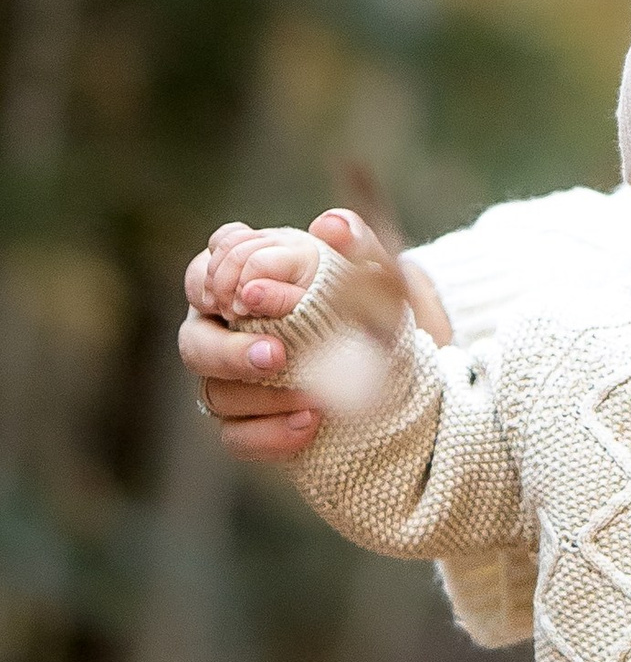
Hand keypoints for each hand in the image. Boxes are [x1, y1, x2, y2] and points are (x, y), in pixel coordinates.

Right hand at [181, 209, 450, 460]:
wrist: (404, 363)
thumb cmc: (377, 303)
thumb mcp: (377, 271)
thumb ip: (357, 244)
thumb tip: (333, 224)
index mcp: (242, 281)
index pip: (203, 273)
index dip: (211, 283)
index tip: (242, 295)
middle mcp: (226, 329)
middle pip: (194, 342)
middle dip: (230, 352)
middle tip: (276, 357)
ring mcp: (232, 380)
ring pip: (214, 393)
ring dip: (261, 396)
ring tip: (313, 398)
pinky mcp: (250, 422)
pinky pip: (237, 436)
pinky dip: (270, 434)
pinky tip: (310, 425)